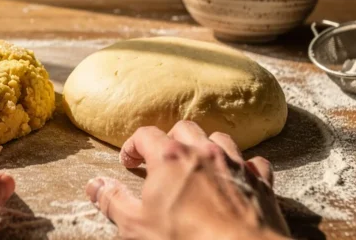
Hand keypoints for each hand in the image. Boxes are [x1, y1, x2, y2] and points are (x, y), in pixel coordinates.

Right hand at [86, 121, 289, 239]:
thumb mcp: (136, 226)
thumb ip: (113, 202)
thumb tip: (94, 185)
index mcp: (169, 157)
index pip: (145, 135)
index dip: (133, 146)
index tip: (129, 162)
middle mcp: (203, 151)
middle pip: (184, 129)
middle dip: (170, 140)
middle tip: (161, 161)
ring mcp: (234, 164)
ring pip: (220, 139)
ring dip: (207, 147)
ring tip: (199, 164)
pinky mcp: (260, 182)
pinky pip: (254, 163)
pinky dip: (244, 168)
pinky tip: (237, 179)